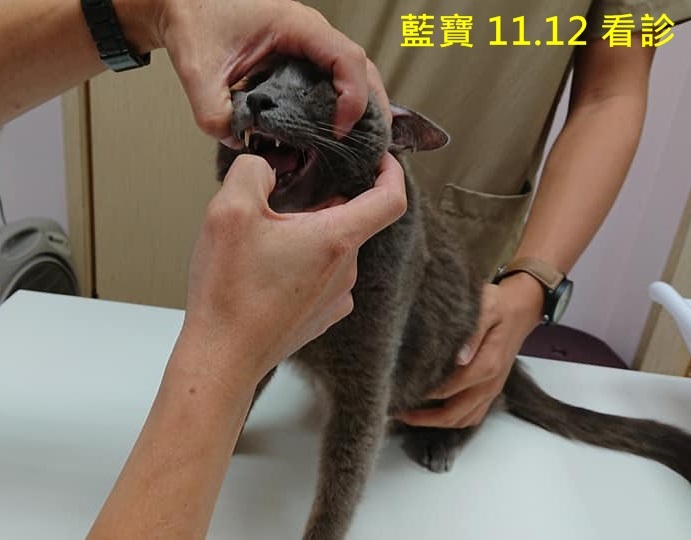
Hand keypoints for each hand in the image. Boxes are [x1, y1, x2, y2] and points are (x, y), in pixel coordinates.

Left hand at [147, 0, 388, 141]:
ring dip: (362, 105)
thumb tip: (241, 144)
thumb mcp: (199, 72)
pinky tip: (339, 127)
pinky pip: (335, 77)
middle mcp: (310, 31)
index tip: (339, 131)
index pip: (346, 59)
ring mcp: (309, 43)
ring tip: (362, 140)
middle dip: (372, 107)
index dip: (353, 98)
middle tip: (371, 145)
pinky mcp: (301, 56)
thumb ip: (216, 114)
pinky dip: (344, 102)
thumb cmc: (196, 21)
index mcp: (295, 25)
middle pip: (361, 67)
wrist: (185, 5)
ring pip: (353, 72)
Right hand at [183, 153, 404, 385]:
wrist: (223, 356)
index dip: (391, 171)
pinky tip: (268, 271)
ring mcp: (337, 297)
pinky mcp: (322, 315)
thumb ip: (253, 171)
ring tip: (263, 243)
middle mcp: (347, 270)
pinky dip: (304, 263)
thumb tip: (266, 168)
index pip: (391, 198)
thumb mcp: (230, 210)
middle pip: (349, 219)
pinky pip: (323, 275)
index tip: (379, 158)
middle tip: (278, 203)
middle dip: (319, 203)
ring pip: (333, 247)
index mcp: (337, 240)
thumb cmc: (230, 291)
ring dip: (307, 235)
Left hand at [396, 274, 542, 427]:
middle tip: (396, 410)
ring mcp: (491, 391)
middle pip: (452, 414)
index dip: (421, 393)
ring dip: (434, 422)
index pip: (447, 389)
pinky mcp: (490, 392)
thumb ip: (472, 333)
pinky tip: (431, 412)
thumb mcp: (486, 308)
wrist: (520, 310)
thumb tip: (457, 359)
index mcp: (486, 365)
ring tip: (408, 414)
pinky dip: (451, 420)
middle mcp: (489, 384)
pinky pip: (471, 417)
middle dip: (422, 417)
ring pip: (461, 420)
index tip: (399, 390)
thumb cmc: (498, 305)